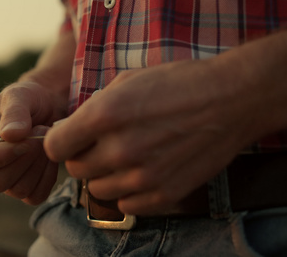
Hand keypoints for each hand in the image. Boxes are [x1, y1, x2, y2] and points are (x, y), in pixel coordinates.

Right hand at [0, 81, 60, 204]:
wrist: (47, 107)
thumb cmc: (27, 98)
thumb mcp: (20, 95)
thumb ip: (15, 112)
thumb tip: (11, 136)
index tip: (23, 138)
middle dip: (24, 158)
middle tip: (41, 130)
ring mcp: (2, 179)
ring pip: (18, 190)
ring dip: (38, 164)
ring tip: (46, 138)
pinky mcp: (23, 188)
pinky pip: (35, 195)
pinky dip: (48, 176)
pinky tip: (50, 155)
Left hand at [44, 58, 261, 214]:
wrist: (231, 99)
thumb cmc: (179, 83)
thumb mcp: (128, 81)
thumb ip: (94, 108)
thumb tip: (71, 129)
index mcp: (105, 115)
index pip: (55, 146)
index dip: (60, 141)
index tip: (69, 139)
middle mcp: (120, 149)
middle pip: (75, 170)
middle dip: (82, 157)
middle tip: (100, 145)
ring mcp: (142, 176)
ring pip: (97, 190)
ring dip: (104, 175)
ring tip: (124, 157)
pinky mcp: (164, 194)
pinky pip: (125, 205)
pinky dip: (127, 192)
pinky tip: (141, 171)